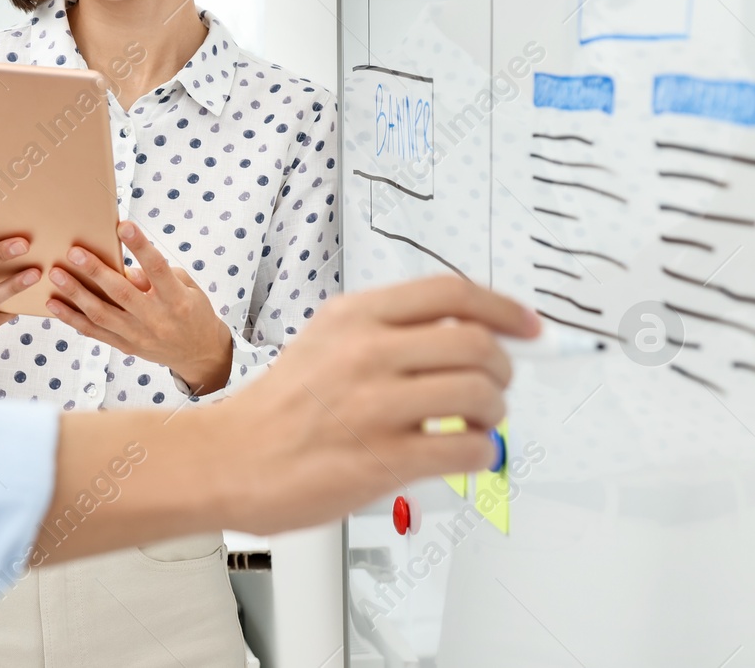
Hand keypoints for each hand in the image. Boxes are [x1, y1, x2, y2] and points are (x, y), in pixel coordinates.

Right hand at [32, 275, 537, 564]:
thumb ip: (385, 334)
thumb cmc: (275, 410)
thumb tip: (459, 338)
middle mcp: (366, 352)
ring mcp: (374, 404)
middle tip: (495, 387)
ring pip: (480, 394)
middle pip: (476, 343)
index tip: (527, 326)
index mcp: (354, 317)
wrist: (227, 460)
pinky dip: (480, 453)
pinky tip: (463, 453)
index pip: (451, 293)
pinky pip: (466, 448)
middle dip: (502, 369)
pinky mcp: (383, 457)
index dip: (503, 308)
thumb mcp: (324, 342)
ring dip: (494, 413)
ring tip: (479, 423)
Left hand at [46, 220, 231, 394]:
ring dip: (76, 293)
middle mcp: (157, 319)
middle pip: (121, 293)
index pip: (157, 268)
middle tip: (73, 252)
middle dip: (95, 271)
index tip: (123, 226)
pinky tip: (54, 304)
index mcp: (176, 298)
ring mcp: (139, 335)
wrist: (200, 353)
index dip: (140, 246)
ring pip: (102, 314)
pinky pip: (95, 332)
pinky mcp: (126, 346)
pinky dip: (72, 318)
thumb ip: (155, 275)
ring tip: (56, 275)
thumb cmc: (192, 310)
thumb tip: (122, 266)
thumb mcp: (185, 287)